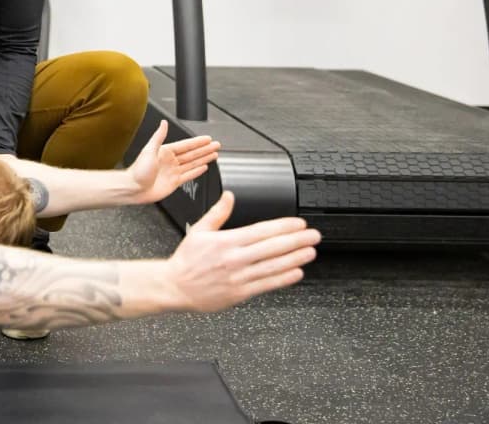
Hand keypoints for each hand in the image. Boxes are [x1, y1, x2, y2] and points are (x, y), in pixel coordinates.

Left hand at [127, 120, 219, 203]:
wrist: (133, 188)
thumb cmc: (137, 171)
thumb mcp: (149, 150)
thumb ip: (158, 137)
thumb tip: (163, 123)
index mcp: (165, 151)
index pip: (186, 145)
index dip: (198, 142)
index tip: (207, 139)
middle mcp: (170, 161)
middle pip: (192, 153)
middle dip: (205, 149)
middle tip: (216, 145)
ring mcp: (173, 172)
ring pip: (193, 163)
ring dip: (204, 158)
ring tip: (214, 154)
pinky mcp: (174, 182)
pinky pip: (189, 175)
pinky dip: (197, 171)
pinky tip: (204, 167)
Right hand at [165, 192, 320, 312]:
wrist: (175, 286)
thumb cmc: (187, 260)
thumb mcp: (198, 230)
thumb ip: (217, 213)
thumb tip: (229, 196)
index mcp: (226, 241)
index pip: (261, 231)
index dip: (283, 227)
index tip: (299, 224)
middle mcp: (234, 258)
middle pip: (272, 247)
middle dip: (296, 241)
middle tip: (313, 236)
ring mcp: (238, 276)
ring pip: (273, 266)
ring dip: (295, 258)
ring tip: (310, 252)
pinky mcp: (240, 293)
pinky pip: (266, 284)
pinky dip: (283, 278)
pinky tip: (296, 272)